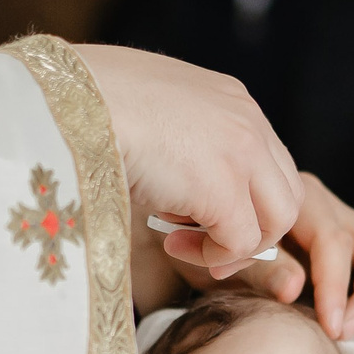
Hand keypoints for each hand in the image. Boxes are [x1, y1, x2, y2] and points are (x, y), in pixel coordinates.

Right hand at [76, 46, 300, 277]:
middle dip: (253, 226)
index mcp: (229, 98)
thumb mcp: (146, 110)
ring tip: (185, 248)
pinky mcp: (224, 187)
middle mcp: (247, 119)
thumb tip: (169, 179)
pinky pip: (242, 241)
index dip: (243, 197)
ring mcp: (242, 151)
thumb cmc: (84, 103)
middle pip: (285, 191)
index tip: (199, 215)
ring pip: (279, 219)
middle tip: (202, 243)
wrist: (68, 99)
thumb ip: (175, 137)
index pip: (266, 160)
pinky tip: (172, 247)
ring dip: (239, 245)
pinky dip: (214, 255)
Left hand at [188, 174, 353, 337]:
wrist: (183, 235)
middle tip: (340, 333)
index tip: (329, 327)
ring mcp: (336, 221)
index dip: (334, 287)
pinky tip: (341, 320)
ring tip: (346, 330)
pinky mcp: (343, 243)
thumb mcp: (221, 260)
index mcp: (292, 200)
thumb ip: (260, 271)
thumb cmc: (199, 244)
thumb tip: (294, 289)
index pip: (333, 241)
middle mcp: (321, 205)